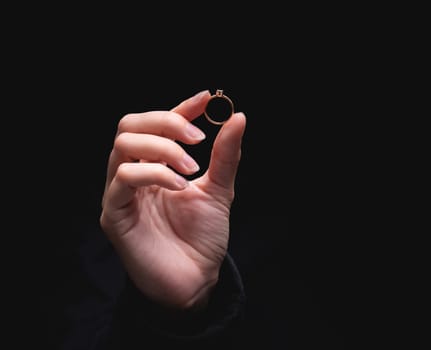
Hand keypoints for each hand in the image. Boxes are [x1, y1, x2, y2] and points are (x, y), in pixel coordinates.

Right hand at [100, 90, 245, 309]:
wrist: (196, 280)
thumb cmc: (203, 237)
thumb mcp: (219, 190)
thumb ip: (225, 156)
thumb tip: (237, 117)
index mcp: (157, 166)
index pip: (158, 125)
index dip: (180, 108)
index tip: (207, 99)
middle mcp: (135, 174)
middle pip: (130, 126)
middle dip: (165, 123)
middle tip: (197, 138)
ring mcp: (121, 194)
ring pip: (123, 147)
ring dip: (162, 149)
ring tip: (191, 168)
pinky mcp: (114, 215)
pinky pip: (123, 180)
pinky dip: (154, 174)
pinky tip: (180, 186)